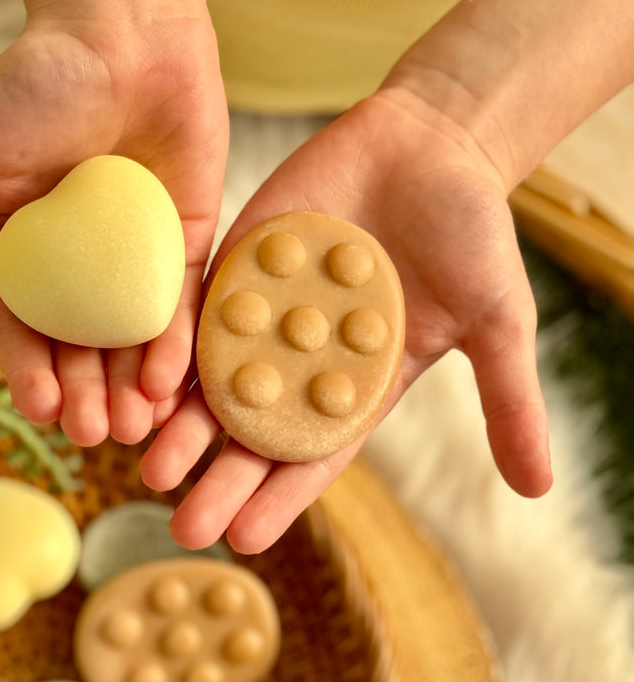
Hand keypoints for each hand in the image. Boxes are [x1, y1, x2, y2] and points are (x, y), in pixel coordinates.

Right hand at [0, 6, 228, 446]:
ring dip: (133, 388)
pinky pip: (183, 302)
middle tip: (94, 435)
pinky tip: (172, 384)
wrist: (122, 25)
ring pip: (134, 336)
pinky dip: (176, 344)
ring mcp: (136, 250)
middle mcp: (80, 257)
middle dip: (86, 395)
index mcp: (23, 244)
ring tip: (134, 429)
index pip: (25, 326)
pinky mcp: (189, 236)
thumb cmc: (34, 79)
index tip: (41, 412)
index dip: (31, 372)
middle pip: (83, 345)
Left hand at [141, 85, 552, 552]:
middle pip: (251, 434)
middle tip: (182, 528)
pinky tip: (143, 385)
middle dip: (218, 482)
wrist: (431, 141)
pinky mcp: (236, 267)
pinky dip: (170, 349)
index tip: (244, 541)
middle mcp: (301, 363)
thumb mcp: (497, 320)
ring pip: (213, 383)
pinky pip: (196, 313)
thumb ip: (508, 400)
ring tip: (151, 468)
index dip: (278, 499)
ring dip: (181, 427)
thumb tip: (538, 489)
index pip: (310, 457)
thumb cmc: (470, 231)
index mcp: (356, 388)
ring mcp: (264, 317)